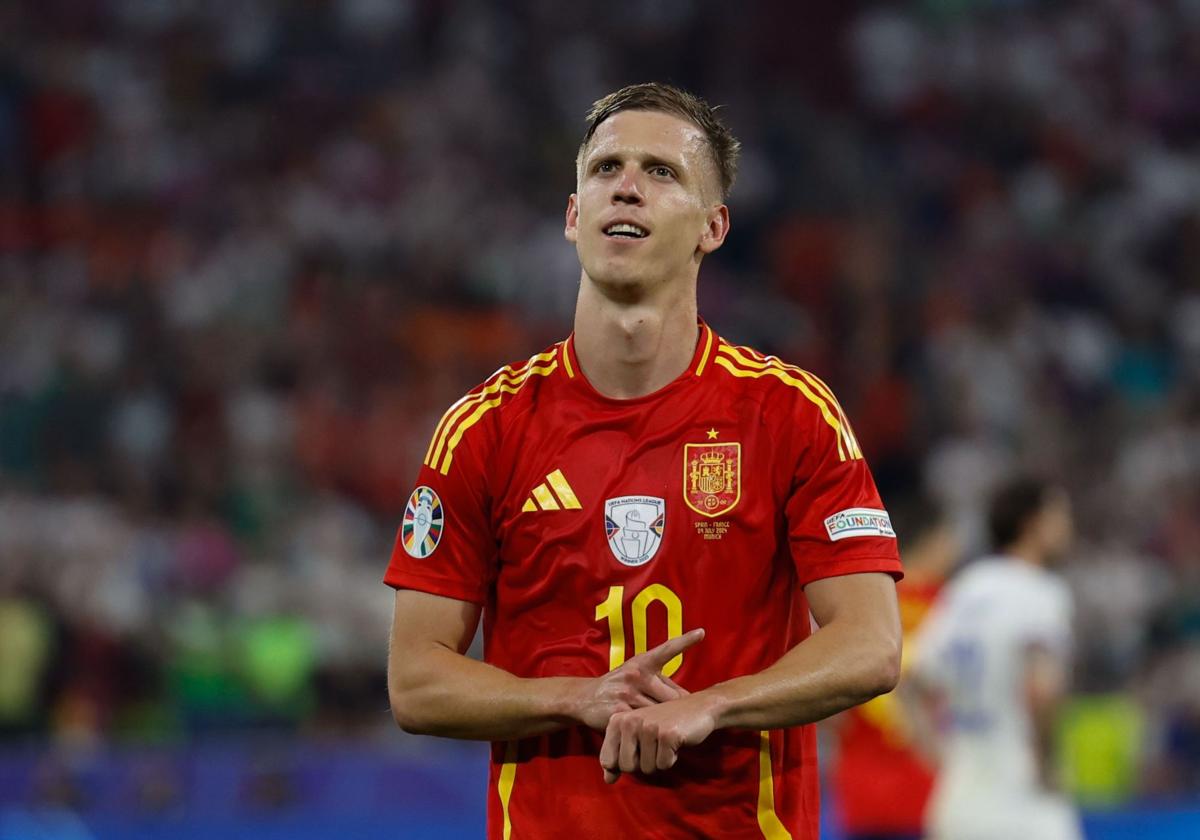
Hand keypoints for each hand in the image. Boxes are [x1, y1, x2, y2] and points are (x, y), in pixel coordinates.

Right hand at [572, 628, 704, 730]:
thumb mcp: (636, 674)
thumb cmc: (619, 684)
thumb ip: (660, 682)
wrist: (585, 698)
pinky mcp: (620, 713)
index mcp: (642, 663)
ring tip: (669, 730)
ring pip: (660, 714)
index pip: (666, 650)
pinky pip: (644, 726)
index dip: (684, 641)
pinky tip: (653, 738)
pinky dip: (651, 733)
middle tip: (684, 719)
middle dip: (679, 710)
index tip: (701, 633)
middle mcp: (636, 675)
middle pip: (672, 697)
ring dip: (665, 724)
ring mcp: (627, 694)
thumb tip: (688, 697)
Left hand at [599, 691, 718, 783]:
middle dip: (644, 763)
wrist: (698, 708)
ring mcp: (648, 727)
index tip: (638, 749)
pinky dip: (672, 758)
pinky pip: (664, 764)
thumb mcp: (637, 737)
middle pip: (627, 767)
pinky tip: (676, 741)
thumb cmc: (665, 724)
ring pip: (647, 768)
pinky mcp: (667, 735)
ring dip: (659, 760)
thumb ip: (620, 757)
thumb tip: (608, 780)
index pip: (607, 761)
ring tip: (665, 741)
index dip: (624, 763)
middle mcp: (629, 722)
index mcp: (617, 721)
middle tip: (654, 745)